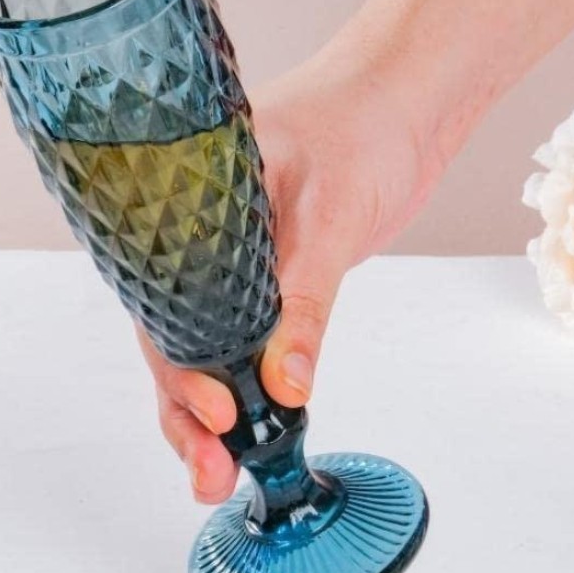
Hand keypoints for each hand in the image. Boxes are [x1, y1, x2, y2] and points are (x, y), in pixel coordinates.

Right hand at [140, 48, 443, 502]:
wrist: (408, 95)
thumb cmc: (360, 121)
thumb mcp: (329, 217)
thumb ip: (304, 303)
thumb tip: (283, 385)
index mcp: (187, 217)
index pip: (165, 311)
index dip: (181, 371)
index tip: (218, 415)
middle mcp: (199, 249)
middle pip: (175, 346)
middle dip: (188, 416)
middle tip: (209, 474)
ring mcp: (231, 268)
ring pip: (205, 354)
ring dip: (211, 418)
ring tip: (219, 477)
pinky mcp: (268, 281)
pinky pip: (243, 343)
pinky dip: (248, 389)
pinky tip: (254, 429)